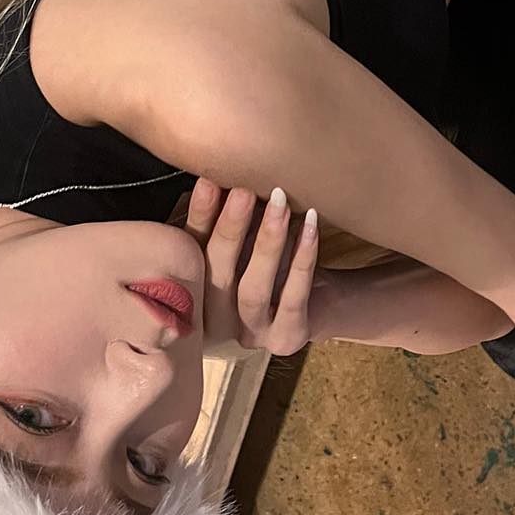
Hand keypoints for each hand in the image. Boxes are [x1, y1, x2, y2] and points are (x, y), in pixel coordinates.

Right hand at [184, 177, 320, 354]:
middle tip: (243, 192)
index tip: (209, 182)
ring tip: (279, 203)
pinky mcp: (285, 339)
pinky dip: (302, 258)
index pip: (191, 255)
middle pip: (216, 276)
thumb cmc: (274, 262)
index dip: (200, 219)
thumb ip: (229, 221)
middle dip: (230, 229)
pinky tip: (309, 225)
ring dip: (267, 243)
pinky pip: (293, 297)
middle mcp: (214, 323)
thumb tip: (218, 175)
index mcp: (194, 295)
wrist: (323, 299)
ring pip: (253, 291)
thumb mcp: (246, 240)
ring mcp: (250, 336)